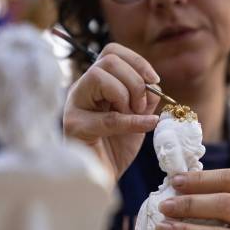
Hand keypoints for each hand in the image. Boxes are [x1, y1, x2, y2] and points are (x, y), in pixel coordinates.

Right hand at [64, 43, 160, 182]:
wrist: (103, 178)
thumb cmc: (117, 147)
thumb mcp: (138, 116)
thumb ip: (145, 97)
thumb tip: (153, 85)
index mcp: (96, 83)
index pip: (112, 51)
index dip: (138, 61)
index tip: (155, 81)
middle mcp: (82, 89)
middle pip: (108, 60)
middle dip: (135, 81)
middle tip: (142, 106)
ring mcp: (74, 106)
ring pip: (99, 76)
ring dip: (127, 95)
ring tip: (133, 116)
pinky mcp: (74, 127)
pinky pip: (107, 116)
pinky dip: (133, 121)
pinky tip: (148, 125)